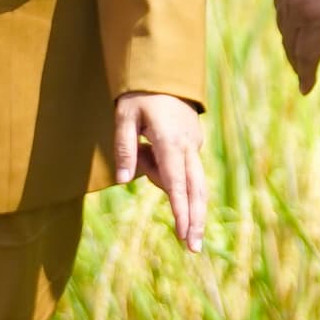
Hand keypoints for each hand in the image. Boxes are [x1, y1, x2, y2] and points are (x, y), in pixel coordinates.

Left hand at [112, 92, 207, 250]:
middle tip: (194, 249)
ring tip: (143, 155)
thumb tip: (123, 181)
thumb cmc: (139, 93)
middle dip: (196, 221)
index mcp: (170, 141)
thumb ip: (124, 148)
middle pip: (196, 190)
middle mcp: (187, 146)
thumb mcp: (124, 116)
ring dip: (176, 193)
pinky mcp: (193, 143)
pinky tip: (149, 152)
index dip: (181, 212)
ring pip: (192, 181)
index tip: (185, 236)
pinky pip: (184, 168)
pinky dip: (170, 174)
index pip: (176, 184)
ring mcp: (193, 144)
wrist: (163, 70)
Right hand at [271, 0, 319, 94]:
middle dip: (297, 63)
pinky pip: (280, 9)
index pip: (307, 55)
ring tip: (298, 54)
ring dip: (290, 44)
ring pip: (283, 27)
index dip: (307, 75)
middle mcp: (293, 6)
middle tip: (303, 77)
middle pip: (291, 44)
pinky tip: (293, 22)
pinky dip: (286, 24)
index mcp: (314, 14)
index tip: (306, 91)